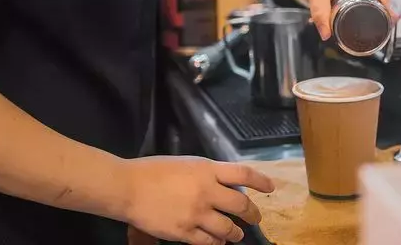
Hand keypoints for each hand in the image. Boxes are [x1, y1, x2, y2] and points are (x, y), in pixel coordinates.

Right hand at [121, 156, 273, 244]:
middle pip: (241, 204)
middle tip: (256, 218)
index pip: (242, 173)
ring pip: (228, 228)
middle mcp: (207, 191)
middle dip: (252, 213)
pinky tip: (218, 243)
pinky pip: (209, 242)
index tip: (271, 187)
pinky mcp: (185, 232)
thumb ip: (206, 174)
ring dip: (236, 233)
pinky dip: (217, 243)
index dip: (260, 180)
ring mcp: (197, 214)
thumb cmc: (155, 170)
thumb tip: (222, 183)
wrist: (130, 187)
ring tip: (238, 235)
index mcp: (206, 169)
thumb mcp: (186, 164)